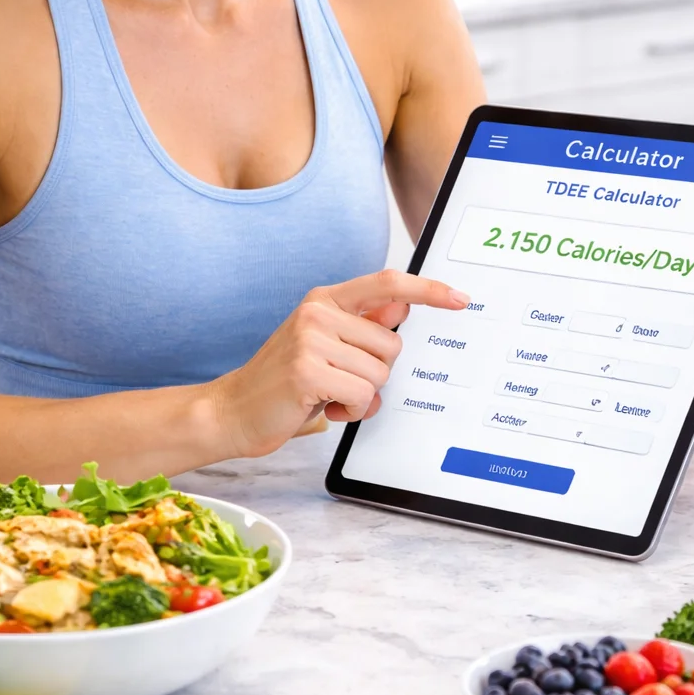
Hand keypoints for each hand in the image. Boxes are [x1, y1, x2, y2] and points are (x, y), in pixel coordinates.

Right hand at [211, 269, 468, 457]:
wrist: (233, 410)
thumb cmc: (284, 383)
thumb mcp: (326, 348)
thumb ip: (363, 327)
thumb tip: (403, 307)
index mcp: (325, 300)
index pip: (388, 284)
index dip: (428, 291)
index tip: (460, 299)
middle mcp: (318, 312)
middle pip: (392, 344)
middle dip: (376, 373)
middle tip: (341, 382)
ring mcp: (310, 339)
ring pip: (380, 373)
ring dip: (362, 395)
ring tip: (329, 395)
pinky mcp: (307, 370)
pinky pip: (362, 394)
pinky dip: (351, 410)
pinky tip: (324, 407)